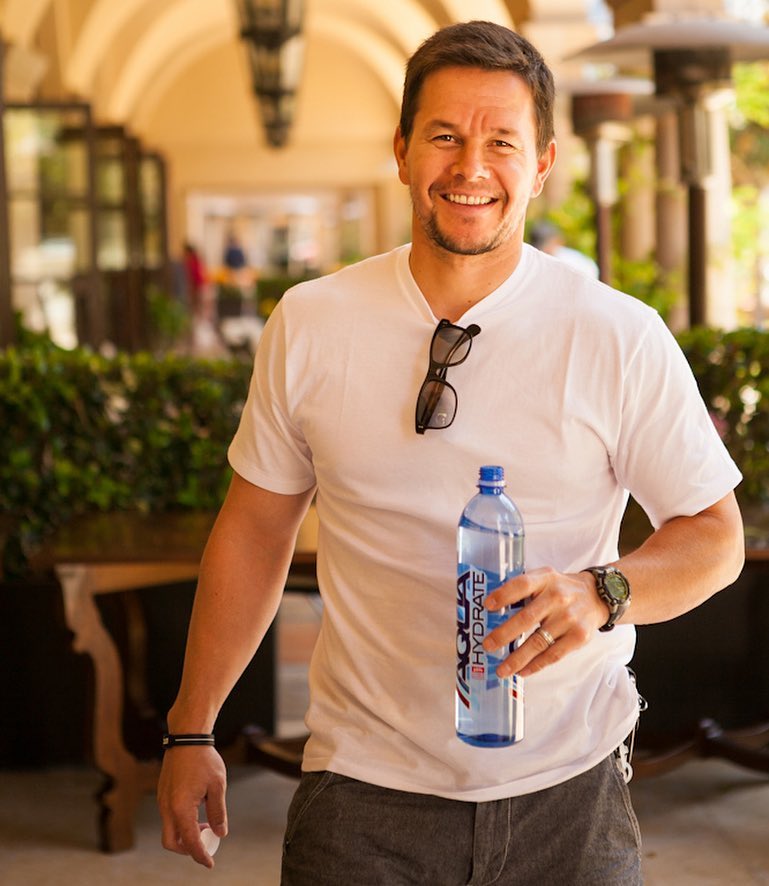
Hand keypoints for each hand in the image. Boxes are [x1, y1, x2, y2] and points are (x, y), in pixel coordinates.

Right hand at [158, 746, 227, 868]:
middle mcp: (166, 807)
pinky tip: (198, 808)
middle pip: (171, 842)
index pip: (189, 842)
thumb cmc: (203, 759)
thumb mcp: (217, 786)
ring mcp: (162, 800)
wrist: (187, 737)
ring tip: (205, 823)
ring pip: (169, 829)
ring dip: (186, 833)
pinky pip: (169, 816)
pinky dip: (181, 821)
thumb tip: (220, 833)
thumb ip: (218, 812)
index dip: (200, 855)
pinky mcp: (162, 793)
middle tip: (206, 843)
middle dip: (188, 849)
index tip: (210, 863)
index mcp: (181, 808)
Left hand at [483, 567, 606, 677]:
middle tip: (487, 645)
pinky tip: (522, 671)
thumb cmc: (561, 589)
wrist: (596, 597)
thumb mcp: (544, 578)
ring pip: (538, 642)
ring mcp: (569, 619)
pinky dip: (535, 665)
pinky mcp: (578, 637)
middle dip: (504, 634)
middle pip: (527, 618)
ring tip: (501, 670)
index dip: (503, 595)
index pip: (522, 585)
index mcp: (546, 579)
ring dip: (517, 658)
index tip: (487, 606)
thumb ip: (522, 588)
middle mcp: (558, 598)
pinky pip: (553, 655)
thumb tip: (491, 607)